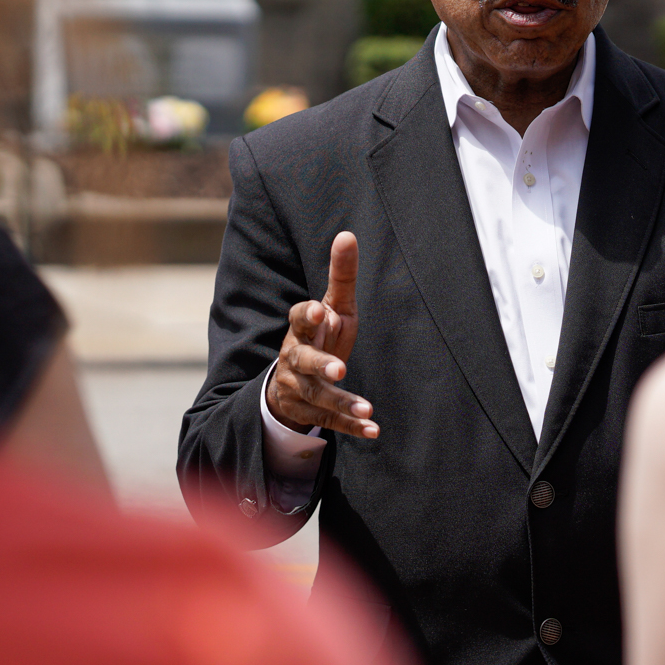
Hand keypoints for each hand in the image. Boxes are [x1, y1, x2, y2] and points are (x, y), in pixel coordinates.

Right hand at [267, 232, 377, 438]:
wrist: (291, 381)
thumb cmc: (320, 334)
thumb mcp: (332, 307)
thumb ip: (340, 275)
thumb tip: (347, 234)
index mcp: (300, 329)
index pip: (298, 319)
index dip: (306, 315)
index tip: (319, 310)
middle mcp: (294, 359)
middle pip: (303, 361)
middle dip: (320, 365)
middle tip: (339, 369)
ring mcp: (298, 388)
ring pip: (317, 396)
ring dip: (341, 402)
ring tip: (366, 408)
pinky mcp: (309, 412)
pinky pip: (330, 421)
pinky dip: (351, 427)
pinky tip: (373, 429)